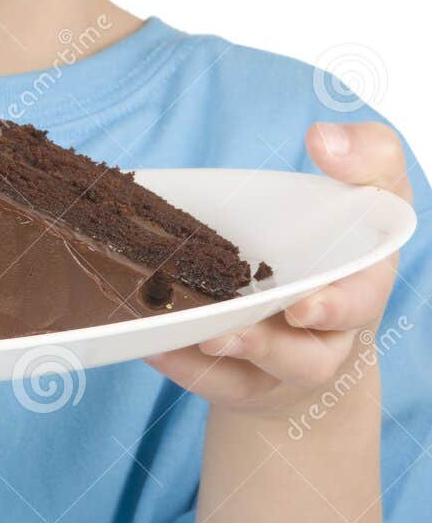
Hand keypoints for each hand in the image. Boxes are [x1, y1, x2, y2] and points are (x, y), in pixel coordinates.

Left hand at [144, 121, 411, 417]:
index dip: (336, 308)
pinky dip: (186, 368)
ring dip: (228, 358)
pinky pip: (218, 384)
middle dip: (273, 345)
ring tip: (194, 337)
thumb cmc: (339, 236)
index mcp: (361, 288)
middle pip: (309, 357)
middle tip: (235, 329)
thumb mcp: (369, 188)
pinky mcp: (244, 381)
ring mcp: (283, 365)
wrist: (314, 305)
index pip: (361, 302)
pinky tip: (154, 343)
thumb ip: (366, 155)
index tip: (304, 305)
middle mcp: (326, 336)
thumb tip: (323, 138)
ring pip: (260, 376)